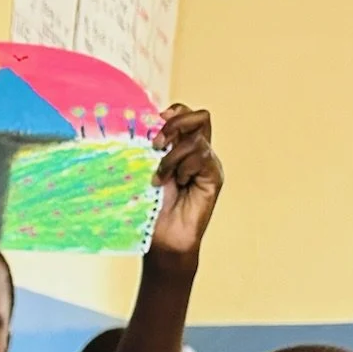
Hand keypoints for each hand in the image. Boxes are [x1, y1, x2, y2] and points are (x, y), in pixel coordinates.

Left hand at [147, 105, 222, 260]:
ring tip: (160, 177)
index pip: (184, 114)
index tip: (153, 121)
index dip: (173, 112)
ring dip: (172, 156)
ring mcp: (207, 163)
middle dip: (175, 124)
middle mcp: (196, 152)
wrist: (161, 239)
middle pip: (199, 117)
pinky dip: (184, 166)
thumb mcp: (144, 172)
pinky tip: (175, 183)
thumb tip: (139, 126)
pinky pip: (202, 156)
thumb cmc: (149, 208)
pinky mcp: (213, 176)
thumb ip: (147, 151)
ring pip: (196, 138)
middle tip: (156, 144)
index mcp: (179, 147)